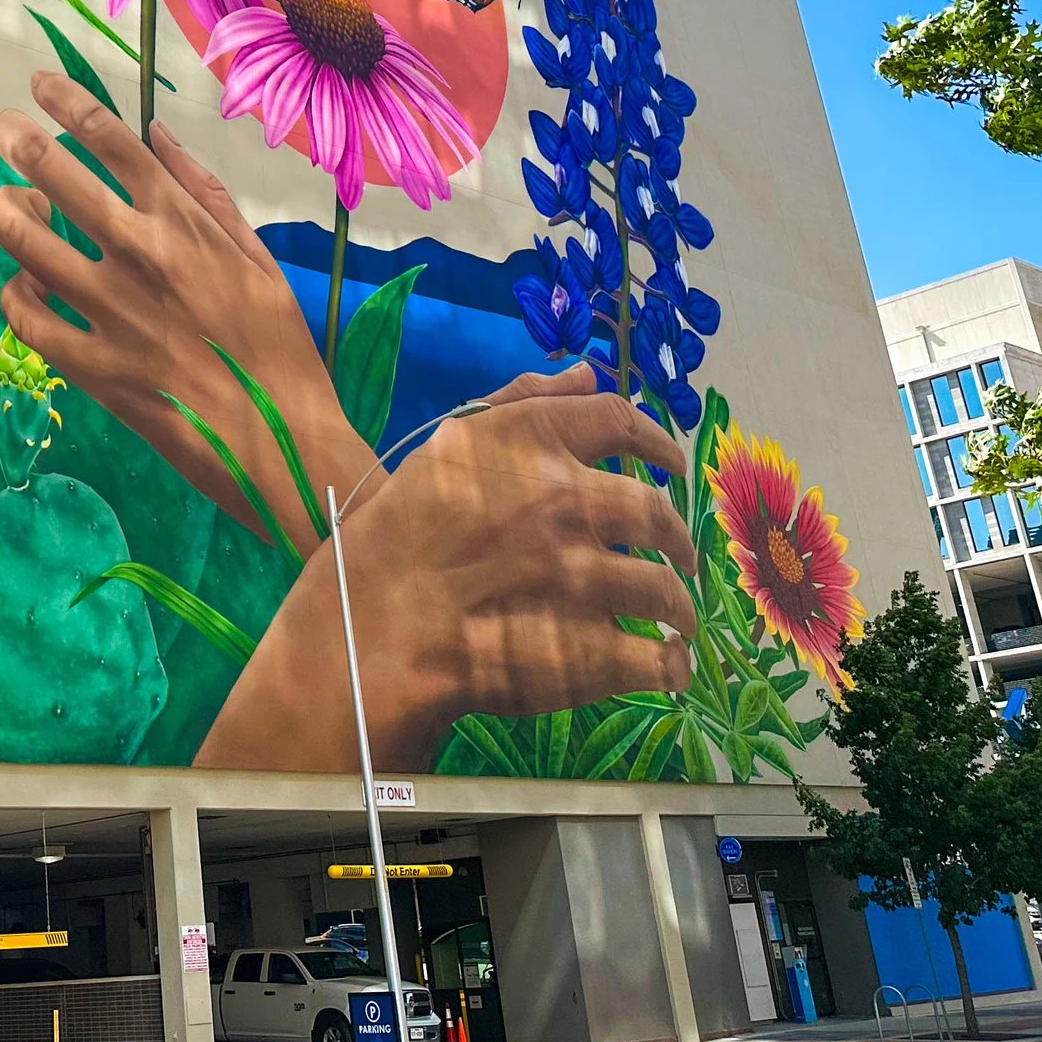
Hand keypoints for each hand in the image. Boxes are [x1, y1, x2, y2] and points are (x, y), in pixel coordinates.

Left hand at [0, 71, 371, 554]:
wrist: (280, 442)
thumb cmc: (279, 348)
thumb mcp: (258, 257)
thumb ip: (206, 193)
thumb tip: (158, 135)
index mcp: (183, 220)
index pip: (110, 138)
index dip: (66, 101)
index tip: (41, 85)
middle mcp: (139, 252)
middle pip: (56, 175)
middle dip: (18, 142)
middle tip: (2, 129)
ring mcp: (109, 309)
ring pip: (28, 243)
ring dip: (9, 215)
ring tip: (7, 207)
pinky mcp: (91, 365)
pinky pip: (27, 318)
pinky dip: (15, 294)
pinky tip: (21, 286)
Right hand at [194, 363, 696, 772]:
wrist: (361, 637)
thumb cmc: (389, 541)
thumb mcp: (443, 451)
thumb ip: (518, 405)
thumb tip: (585, 372)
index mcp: (524, 442)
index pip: (618, 420)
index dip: (655, 442)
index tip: (670, 464)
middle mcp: (561, 499)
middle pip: (655, 511)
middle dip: (677, 537)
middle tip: (681, 555)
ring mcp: (579, 578)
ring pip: (663, 591)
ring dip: (677, 608)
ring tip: (675, 622)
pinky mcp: (586, 651)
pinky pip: (655, 659)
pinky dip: (669, 667)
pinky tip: (666, 669)